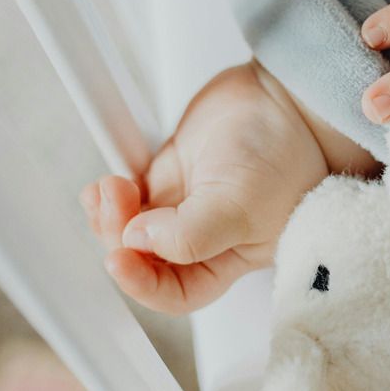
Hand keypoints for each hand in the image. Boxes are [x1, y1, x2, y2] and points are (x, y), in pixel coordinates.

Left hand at [79, 63, 373, 313]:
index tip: (120, 260)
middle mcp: (203, 238)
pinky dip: (109, 193)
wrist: (282, 96)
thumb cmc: (283, 153)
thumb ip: (188, 236)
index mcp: (228, 260)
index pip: (176, 293)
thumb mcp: (241, 206)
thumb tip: (136, 241)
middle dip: (120, 237)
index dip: (142, 285)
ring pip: (129, 227)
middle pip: (143, 258)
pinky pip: (127, 195)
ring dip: (109, 214)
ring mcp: (182, 205)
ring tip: (109, 188)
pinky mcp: (169, 174)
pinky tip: (106, 185)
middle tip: (116, 206)